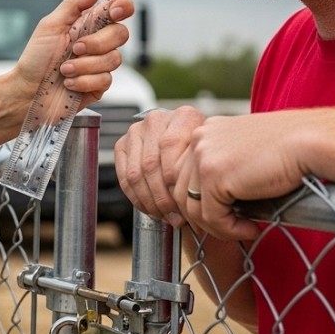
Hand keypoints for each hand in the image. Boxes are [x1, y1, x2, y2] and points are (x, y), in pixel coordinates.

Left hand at [15, 0, 133, 107]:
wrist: (27, 92)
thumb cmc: (35, 59)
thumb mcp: (50, 26)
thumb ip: (74, 4)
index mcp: (88, 23)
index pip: (118, 8)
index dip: (123, 6)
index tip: (113, 12)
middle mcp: (98, 42)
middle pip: (121, 33)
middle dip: (97, 43)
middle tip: (75, 48)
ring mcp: (100, 64)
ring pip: (114, 59)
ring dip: (84, 65)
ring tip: (64, 70)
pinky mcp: (100, 85)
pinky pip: (106, 80)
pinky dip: (83, 81)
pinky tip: (69, 84)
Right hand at [115, 105, 205, 226]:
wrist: (189, 143)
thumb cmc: (204, 154)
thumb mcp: (212, 156)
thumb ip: (204, 171)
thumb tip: (198, 208)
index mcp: (184, 116)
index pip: (170, 148)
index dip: (176, 182)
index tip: (188, 207)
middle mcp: (157, 119)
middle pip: (151, 165)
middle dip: (163, 198)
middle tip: (175, 218)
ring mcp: (137, 131)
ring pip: (136, 174)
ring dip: (149, 201)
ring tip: (164, 216)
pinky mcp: (122, 145)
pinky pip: (124, 177)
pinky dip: (136, 197)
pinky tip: (150, 208)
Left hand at [177, 111, 315, 239]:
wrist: (313, 142)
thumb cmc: (292, 150)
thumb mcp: (248, 155)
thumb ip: (226, 169)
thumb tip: (209, 204)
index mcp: (207, 131)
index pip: (183, 174)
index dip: (197, 201)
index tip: (219, 218)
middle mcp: (200, 139)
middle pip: (181, 192)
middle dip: (204, 217)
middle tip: (231, 228)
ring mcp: (203, 155)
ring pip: (192, 208)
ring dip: (217, 227)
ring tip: (244, 230)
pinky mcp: (213, 175)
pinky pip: (210, 217)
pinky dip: (228, 230)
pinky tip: (250, 230)